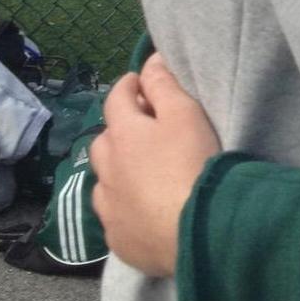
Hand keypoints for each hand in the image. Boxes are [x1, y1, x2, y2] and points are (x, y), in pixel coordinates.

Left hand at [90, 53, 221, 277]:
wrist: (196, 230)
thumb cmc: (193, 163)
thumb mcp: (185, 114)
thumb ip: (164, 85)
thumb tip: (149, 61)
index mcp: (122, 136)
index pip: (115, 99)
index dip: (128, 85)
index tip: (140, 80)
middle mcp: (106, 171)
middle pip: (103, 141)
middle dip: (119, 130)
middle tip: (144, 129)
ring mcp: (109, 208)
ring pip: (103, 181)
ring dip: (117, 170)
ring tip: (141, 172)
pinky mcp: (118, 239)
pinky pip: (114, 215)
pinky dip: (124, 205)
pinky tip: (142, 209)